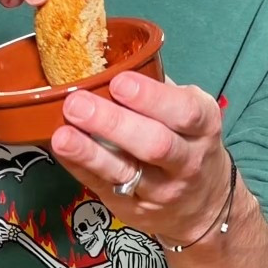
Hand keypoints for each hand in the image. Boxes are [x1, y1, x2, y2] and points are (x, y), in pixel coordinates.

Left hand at [52, 71, 230, 246]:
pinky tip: (62, 150)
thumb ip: (158, 90)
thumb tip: (111, 58)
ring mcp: (161, 190)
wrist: (204, 205)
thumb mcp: (190, 114)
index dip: (152, 98)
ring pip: (127, 171)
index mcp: (203, 127)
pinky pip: (103, 187)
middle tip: (78, 104)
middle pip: (154, 144)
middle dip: (114, 123)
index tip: (119, 82)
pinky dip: (81, 166)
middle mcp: (187, 161)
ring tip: (64, 135)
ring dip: (91, 153)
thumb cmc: (188, 144)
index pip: (185, 113)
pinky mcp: (135, 209)